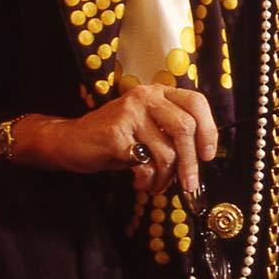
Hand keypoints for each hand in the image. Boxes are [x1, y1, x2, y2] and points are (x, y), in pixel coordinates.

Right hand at [15, 87, 218, 197]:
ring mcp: (129, 114)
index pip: (196, 102)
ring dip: (164, 178)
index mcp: (157, 93)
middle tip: (189, 184)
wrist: (70, 141)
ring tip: (154, 184)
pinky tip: (140, 182)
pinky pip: (145, 164)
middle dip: (190, 163)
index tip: (208, 155)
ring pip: (166, 152)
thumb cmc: (114, 139)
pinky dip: (147, 180)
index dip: (208, 130)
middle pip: (185, 128)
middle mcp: (145, 97)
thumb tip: (200, 160)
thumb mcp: (147, 130)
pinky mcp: (115, 134)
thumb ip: (171, 136)